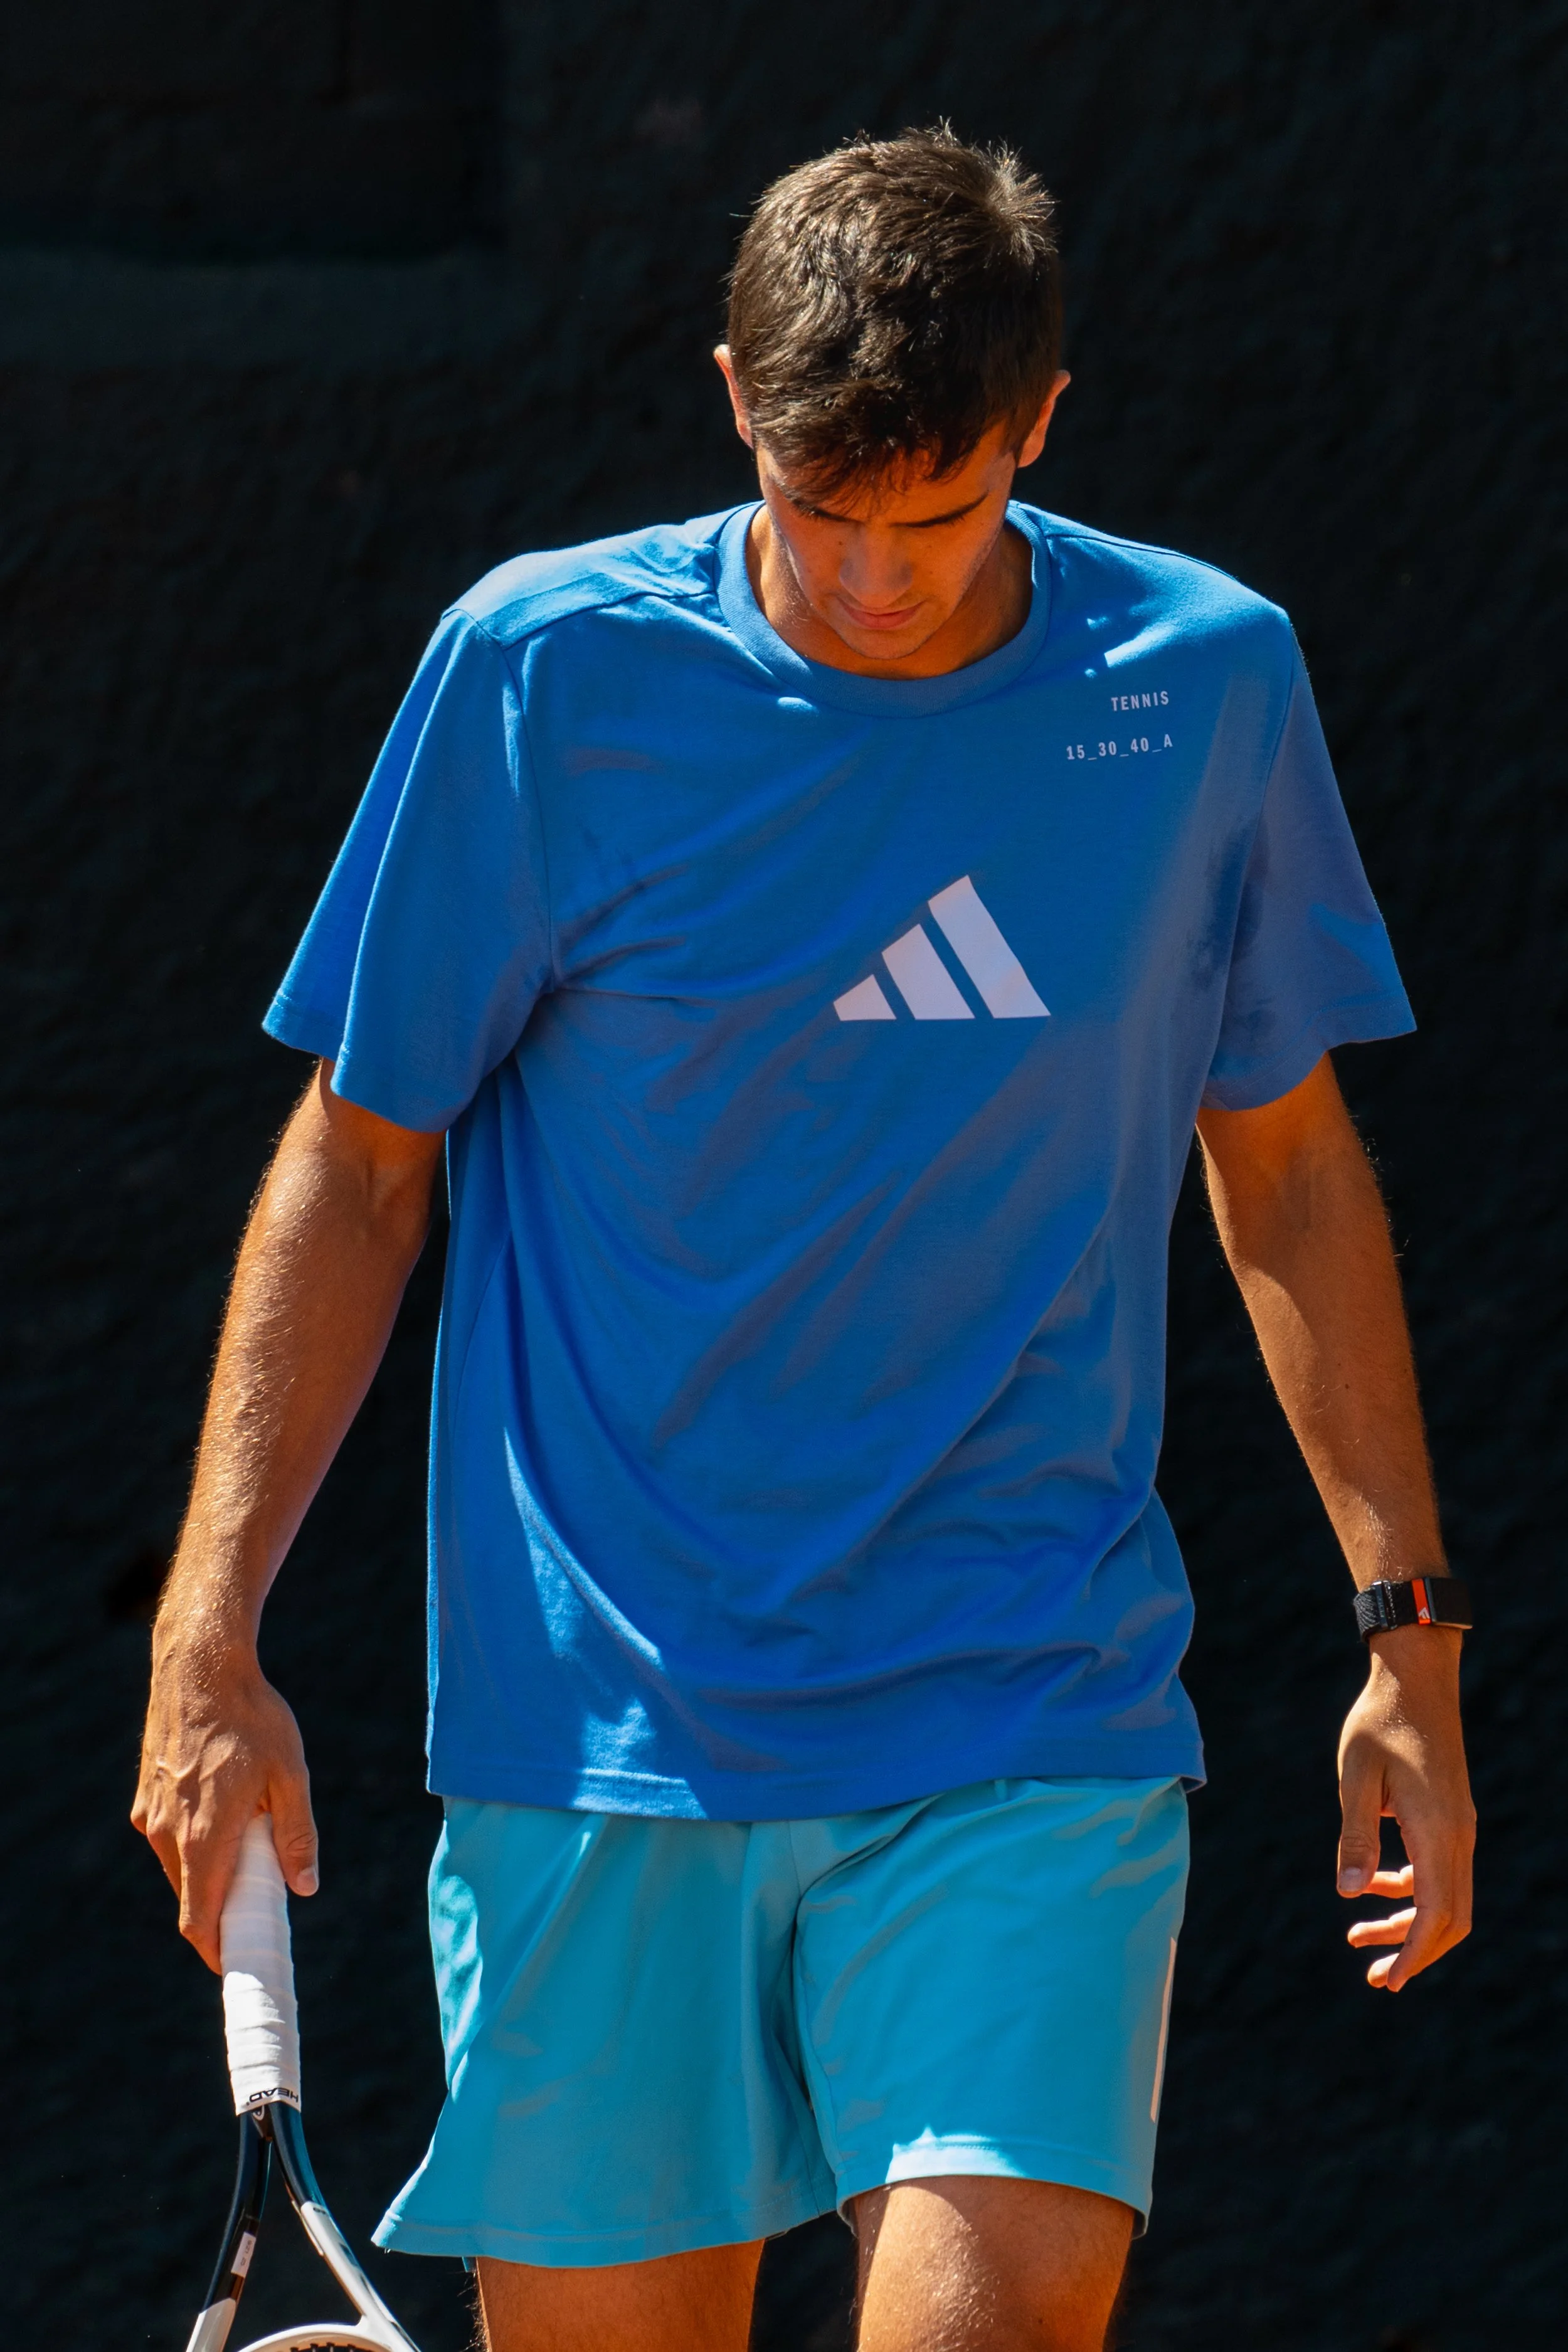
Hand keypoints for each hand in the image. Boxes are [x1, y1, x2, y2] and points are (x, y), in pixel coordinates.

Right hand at [132, 1620, 318, 1972]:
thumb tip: (305, 1888)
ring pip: (180, 1865)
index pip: (199, 1920)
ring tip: (251, 1836)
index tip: (238, 1963)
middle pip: (192, 1896)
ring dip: (211, 1867)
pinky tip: (225, 1804)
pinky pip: (169, 1834)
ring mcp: (151, 1814)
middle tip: (262, 1899)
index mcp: (203, 1837)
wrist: (199, 1665)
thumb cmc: (251, 1717)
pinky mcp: (145, 1796)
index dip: (216, 1950)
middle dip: (224, 1906)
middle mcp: (167, 1834)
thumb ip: (297, 1835)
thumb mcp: (290, 1775)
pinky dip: (195, 1838)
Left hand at [1336, 1623, 1473, 1989]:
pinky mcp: (1449, 1816)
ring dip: (1408, 1924)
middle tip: (1375, 1978)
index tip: (1390, 1981)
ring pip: (1445, 1897)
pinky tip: (1374, 1887)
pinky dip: (1411, 1891)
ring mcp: (1458, 1826)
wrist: (1415, 1678)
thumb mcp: (1356, 1777)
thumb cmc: (1380, 1722)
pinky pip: (1438, 1871)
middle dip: (1414, 1952)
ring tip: (1359, 1940)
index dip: (1414, 1953)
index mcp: (1437, 1831)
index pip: (1435, 1913)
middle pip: (1449, 1918)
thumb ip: (1354, 1836)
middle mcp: (1457, 1835)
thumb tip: (1350, 1894)